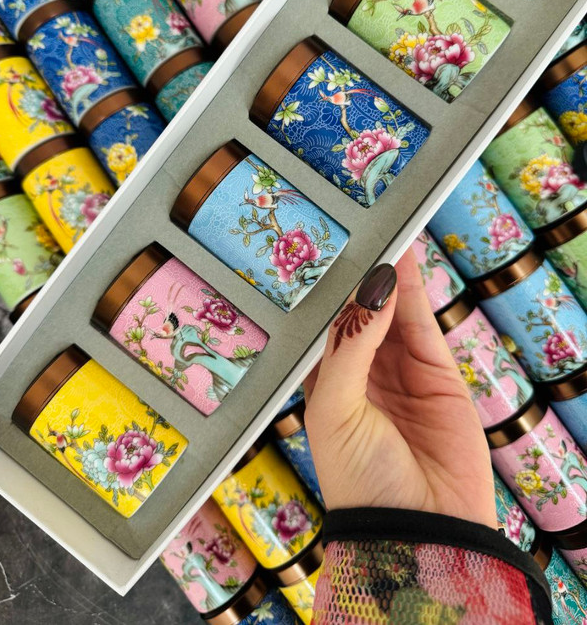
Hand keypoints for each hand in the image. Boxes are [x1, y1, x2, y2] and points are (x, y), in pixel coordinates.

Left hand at [304, 248, 496, 528]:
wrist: (419, 529)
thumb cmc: (360, 480)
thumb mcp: (334, 408)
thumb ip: (350, 346)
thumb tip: (370, 292)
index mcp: (327, 384)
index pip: (327, 326)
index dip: (330, 293)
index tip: (326, 255)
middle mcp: (363, 373)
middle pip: (360, 312)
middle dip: (359, 277)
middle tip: (359, 233)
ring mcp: (400, 371)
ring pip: (392, 310)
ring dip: (387, 275)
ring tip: (383, 234)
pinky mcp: (436, 372)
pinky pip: (420, 322)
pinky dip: (411, 291)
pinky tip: (401, 263)